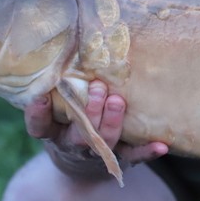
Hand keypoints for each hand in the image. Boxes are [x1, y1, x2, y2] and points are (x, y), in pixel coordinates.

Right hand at [24, 79, 166, 174]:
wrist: (82, 158)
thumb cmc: (69, 117)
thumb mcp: (58, 104)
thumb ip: (61, 84)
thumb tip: (68, 41)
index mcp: (54, 130)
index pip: (40, 126)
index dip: (38, 114)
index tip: (42, 97)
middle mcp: (72, 143)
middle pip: (78, 134)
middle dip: (89, 111)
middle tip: (98, 87)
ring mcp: (96, 151)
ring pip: (103, 142)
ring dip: (111, 121)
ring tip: (118, 101)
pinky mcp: (119, 157)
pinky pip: (133, 155)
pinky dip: (147, 151)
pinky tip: (161, 145)